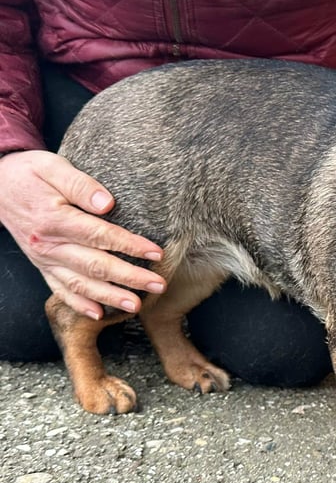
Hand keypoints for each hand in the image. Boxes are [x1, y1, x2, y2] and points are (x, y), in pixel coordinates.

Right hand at [0, 150, 165, 319]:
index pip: (100, 236)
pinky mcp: (42, 266)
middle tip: (158, 285)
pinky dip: (79, 304)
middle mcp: (49, 245)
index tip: (156, 253)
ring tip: (136, 306)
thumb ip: (81, 185)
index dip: (130, 246)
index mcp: (54, 219)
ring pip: (81, 283)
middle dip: (130, 277)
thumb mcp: (53, 167)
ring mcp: (44, 259)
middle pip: (95, 265)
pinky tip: (99, 314)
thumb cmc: (30, 173)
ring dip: (109, 297)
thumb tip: (107, 204)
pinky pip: (60, 290)